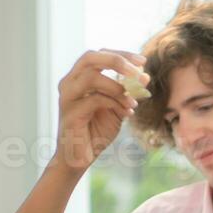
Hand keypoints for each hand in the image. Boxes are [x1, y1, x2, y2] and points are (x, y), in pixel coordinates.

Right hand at [51, 49, 145, 173]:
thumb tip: (145, 76)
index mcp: (79, 77)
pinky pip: (94, 99)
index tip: (143, 61)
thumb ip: (127, 93)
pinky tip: (127, 113)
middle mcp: (69, 82)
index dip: (121, 54)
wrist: (80, 158)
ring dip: (118, 87)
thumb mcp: (117, 109)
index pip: (99, 54)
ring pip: (92, 77)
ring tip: (133, 102)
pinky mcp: (70, 113)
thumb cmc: (96, 132)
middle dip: (118, 61)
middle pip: (91, 57)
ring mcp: (67, 96)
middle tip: (138, 73)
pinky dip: (115, 103)